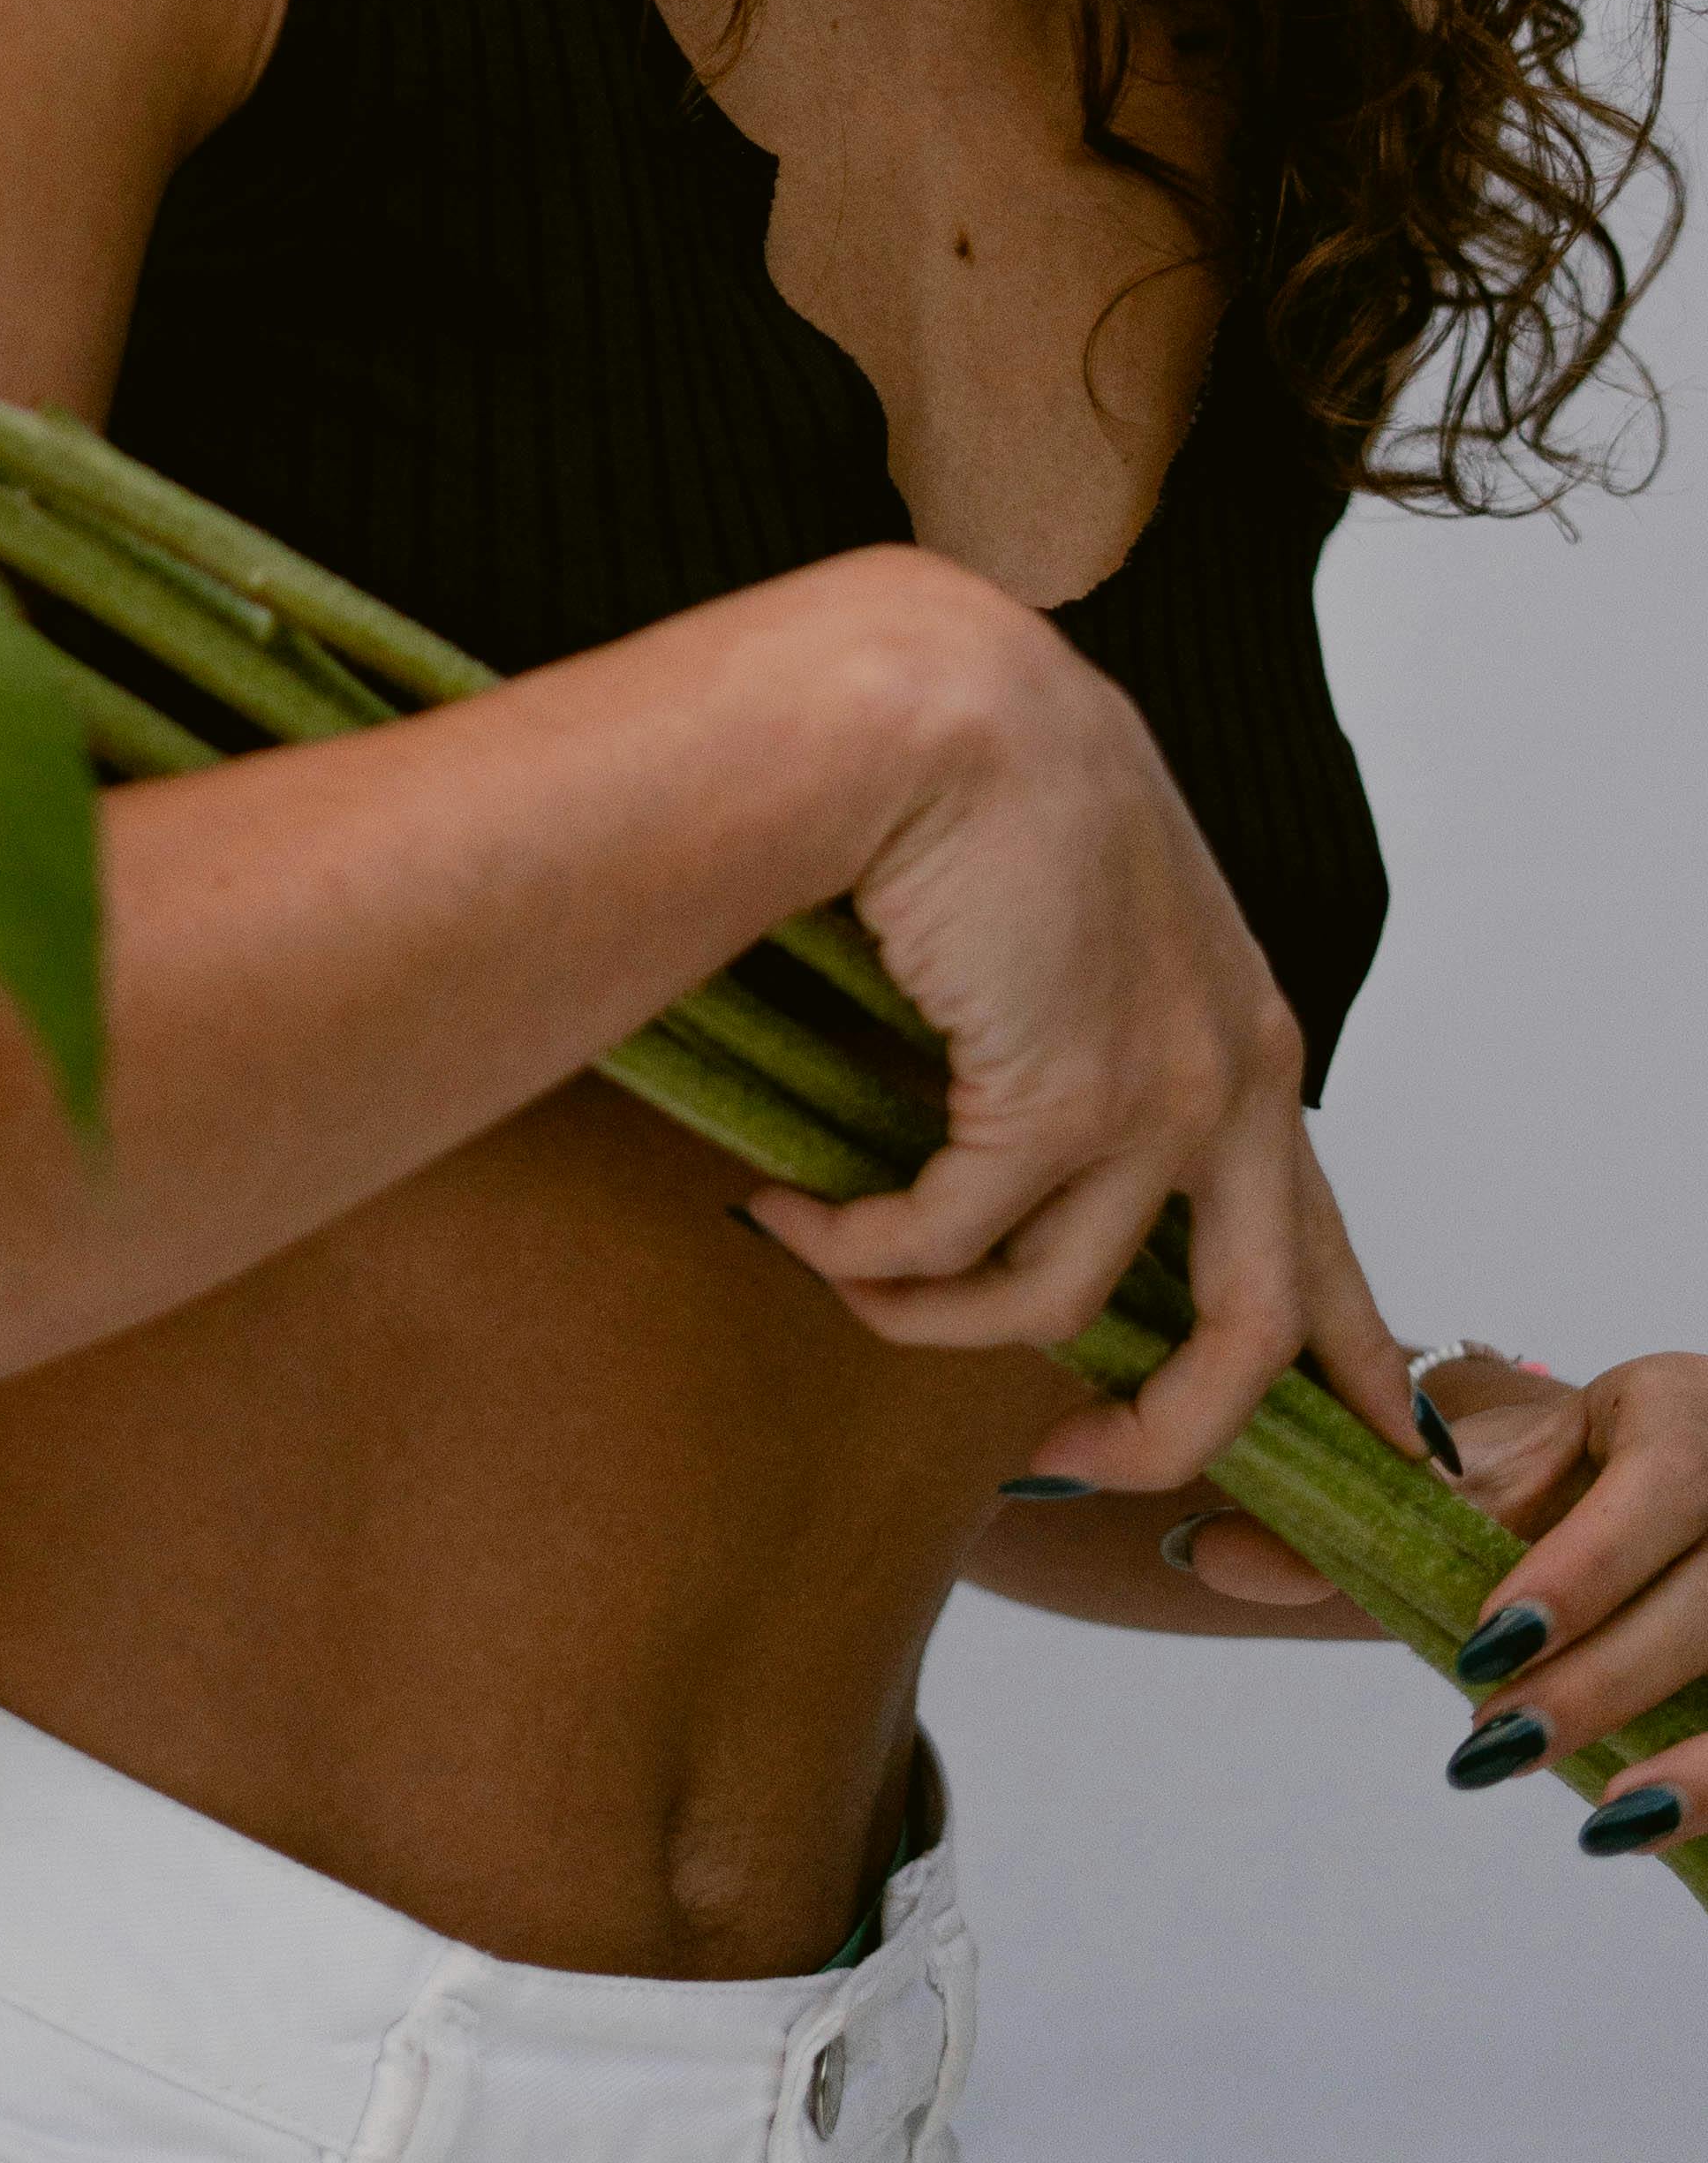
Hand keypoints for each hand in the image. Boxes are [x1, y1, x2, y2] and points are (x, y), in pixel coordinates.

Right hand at [742, 557, 1418, 1493]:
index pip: (1322, 1234)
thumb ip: (1085, 1035)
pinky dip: (856, 1249)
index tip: (1372, 1438)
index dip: (1349, 1354)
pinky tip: (790, 1211)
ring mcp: (1157, 1099)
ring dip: (922, 1311)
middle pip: (1248, 1334)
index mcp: (1247, 1040)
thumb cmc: (987, 777)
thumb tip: (1011, 1165)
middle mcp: (1232, 1081)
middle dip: (1167, 1433)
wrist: (943, 701)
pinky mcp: (1061, 1101)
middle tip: (1072, 1461)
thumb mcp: (1078, 926)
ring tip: (835, 1266)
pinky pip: (944, 1241)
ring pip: (1052, 1302)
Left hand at [1391, 1348, 1707, 1855]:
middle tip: (1492, 1740)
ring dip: (1687, 1758)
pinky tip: (1636, 1826)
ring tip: (1592, 1817)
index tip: (1488, 1644)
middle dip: (1604, 1677)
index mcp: (1676, 1410)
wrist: (1661, 1477)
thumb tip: (1197, 1554)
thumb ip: (1359, 1512)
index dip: (1584, 1570)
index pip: (1659, 1486)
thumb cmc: (1569, 1470)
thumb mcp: (1476, 1475)